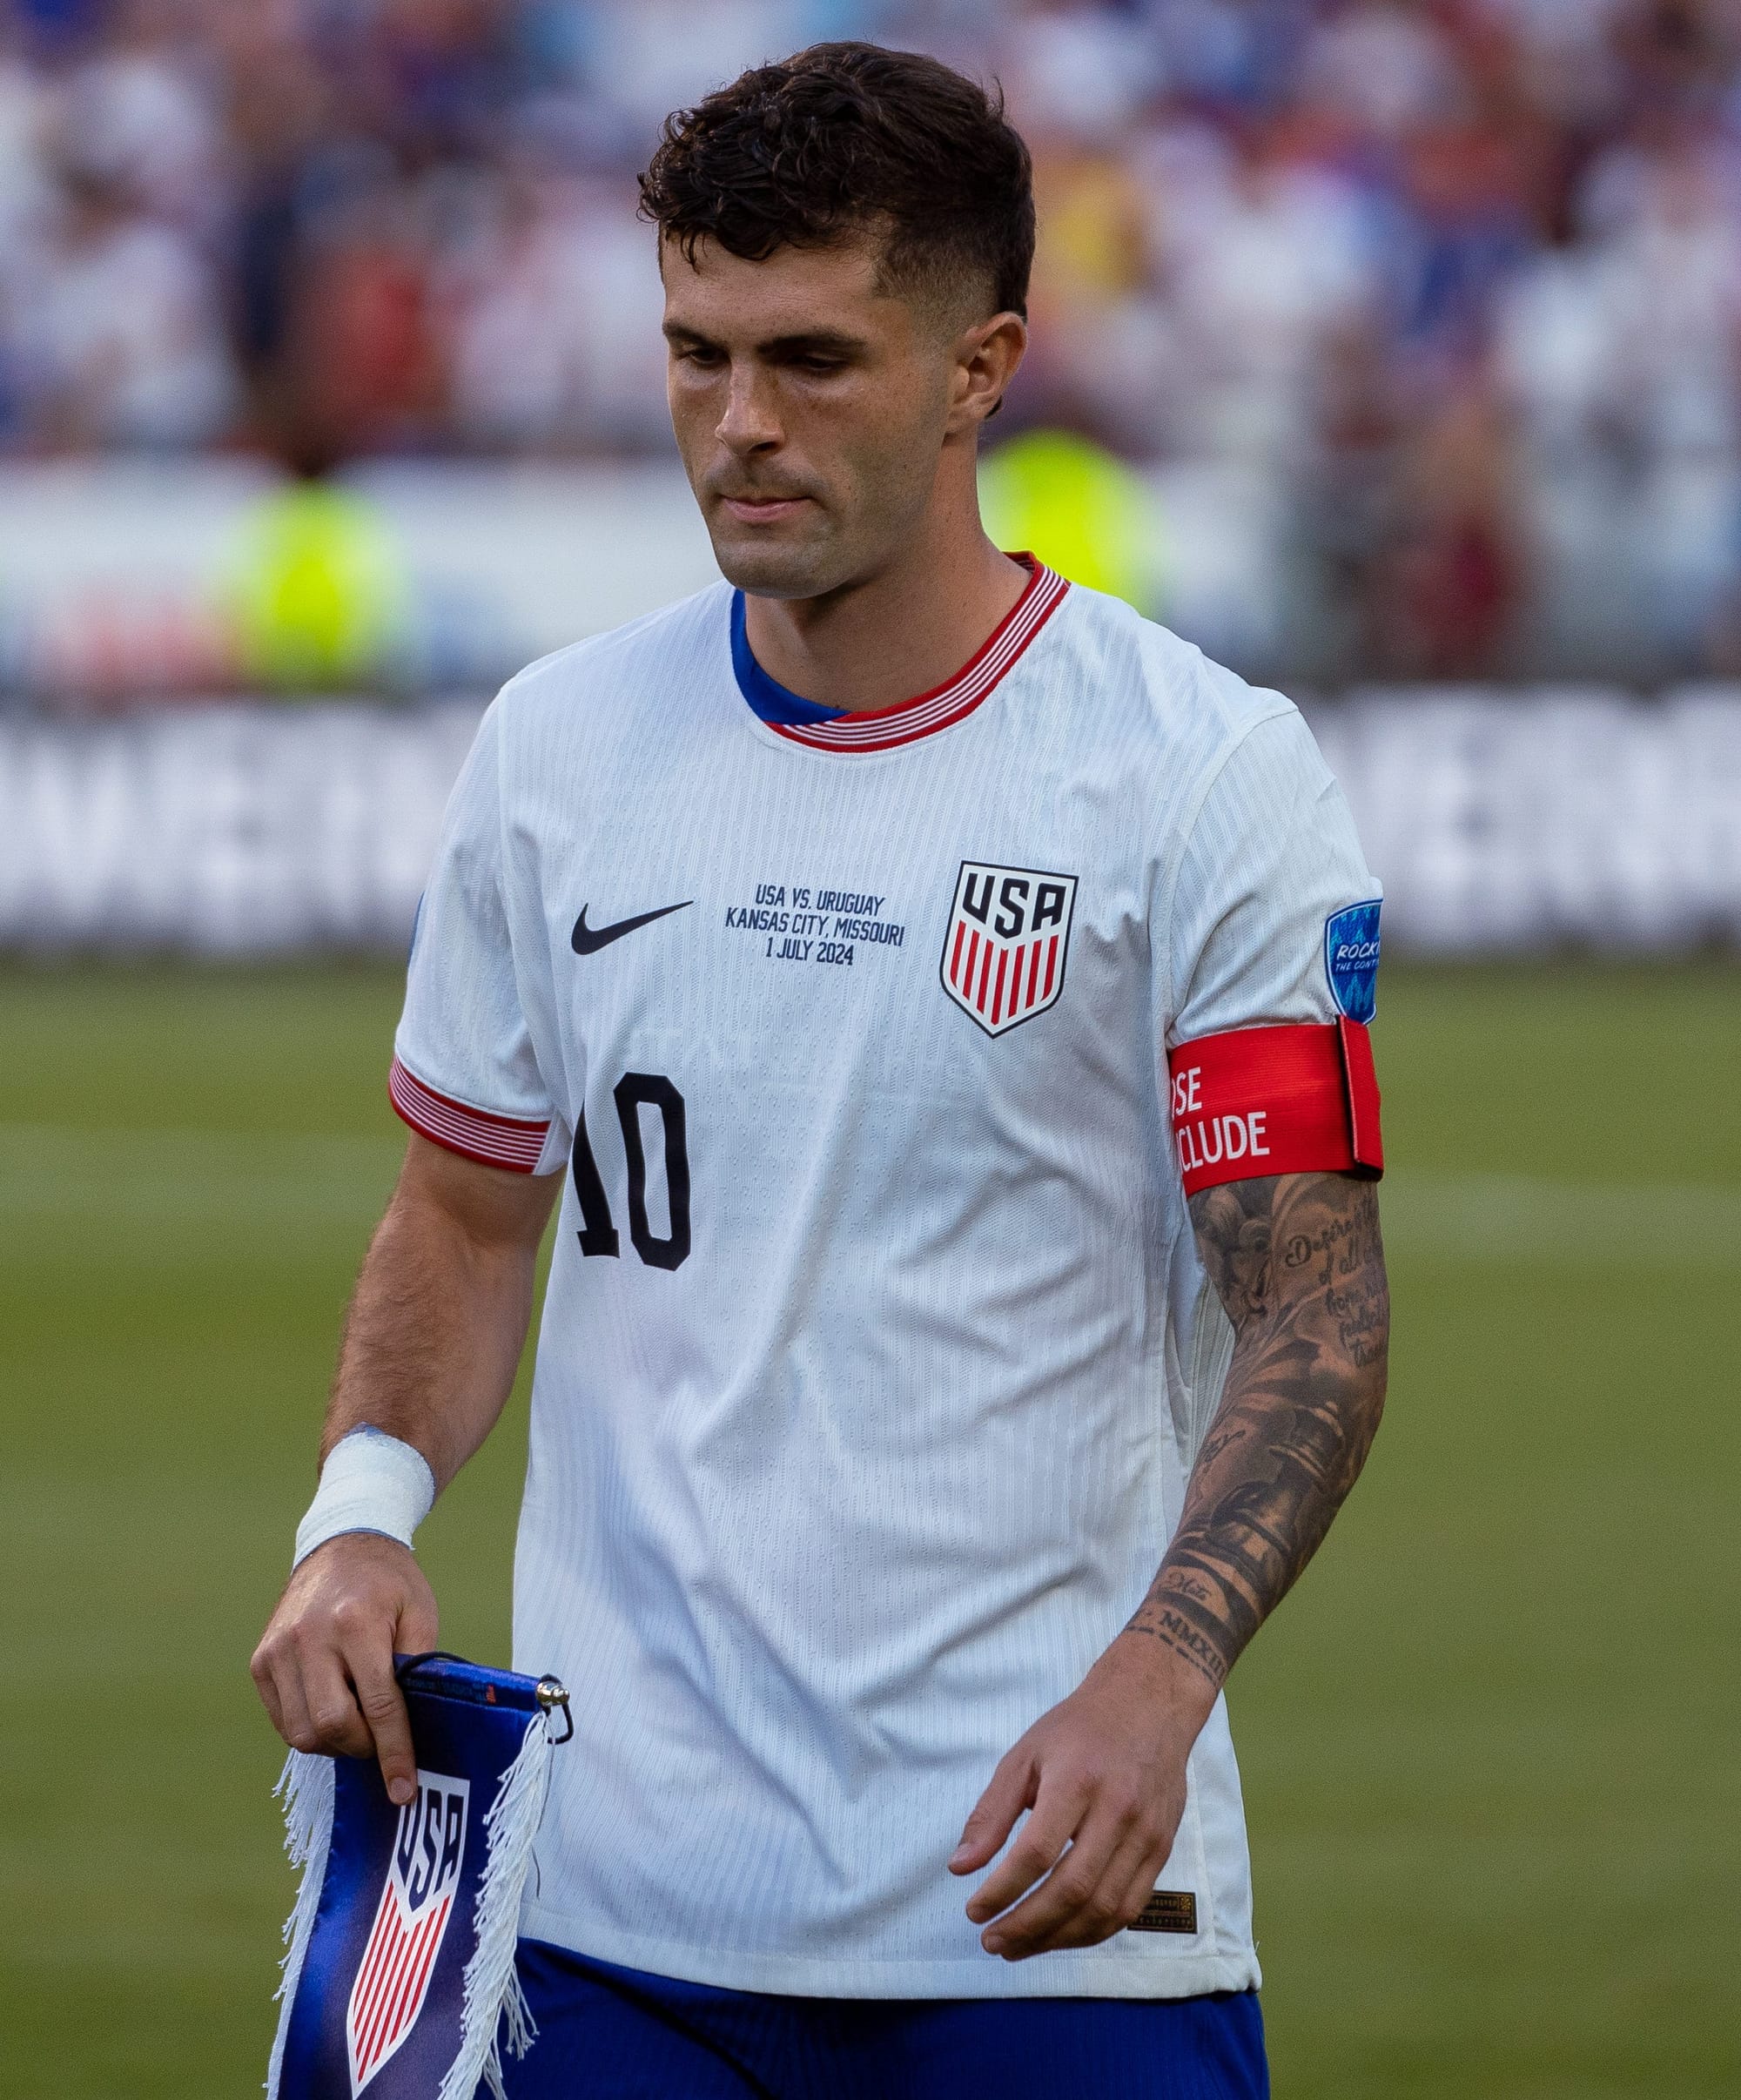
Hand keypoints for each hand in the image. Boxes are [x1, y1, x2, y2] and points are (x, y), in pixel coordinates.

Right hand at [250, 1533, 437, 1805]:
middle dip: (362, 1748)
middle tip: (381, 1741)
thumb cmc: (390, 1583)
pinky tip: (334, 1708)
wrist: (341, 1544)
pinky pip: (283, 1719)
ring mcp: (278, 1650)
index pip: (377, 1706)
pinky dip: (310, 1728)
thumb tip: (415, 1732)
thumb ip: (417, 1670)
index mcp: (355, 1624)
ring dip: (335, 1743)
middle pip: (332, 1727)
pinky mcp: (260, 1660)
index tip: (404, 1790)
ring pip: (301, 1733)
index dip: (393, 1753)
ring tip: (359, 1723)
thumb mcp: (419, 1613)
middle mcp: (309, 1638)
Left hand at [948, 1637, 1213, 1959]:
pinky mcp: (1163, 1849)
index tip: (974, 1911)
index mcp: (1076, 1780)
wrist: (1149, 1704)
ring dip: (1057, 1939)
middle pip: (1071, 1889)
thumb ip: (992, 1812)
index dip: (1002, 1891)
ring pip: (1103, 1909)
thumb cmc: (1080, 1729)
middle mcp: (1117, 1810)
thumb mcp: (1025, 1754)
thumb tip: (960, 1867)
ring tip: (1019, 1947)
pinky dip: (1092, 1932)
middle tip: (992, 1942)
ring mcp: (1146, 1834)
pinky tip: (1060, 1935)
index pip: (1036, 1853)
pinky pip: (1129, 1908)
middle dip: (1026, 1926)